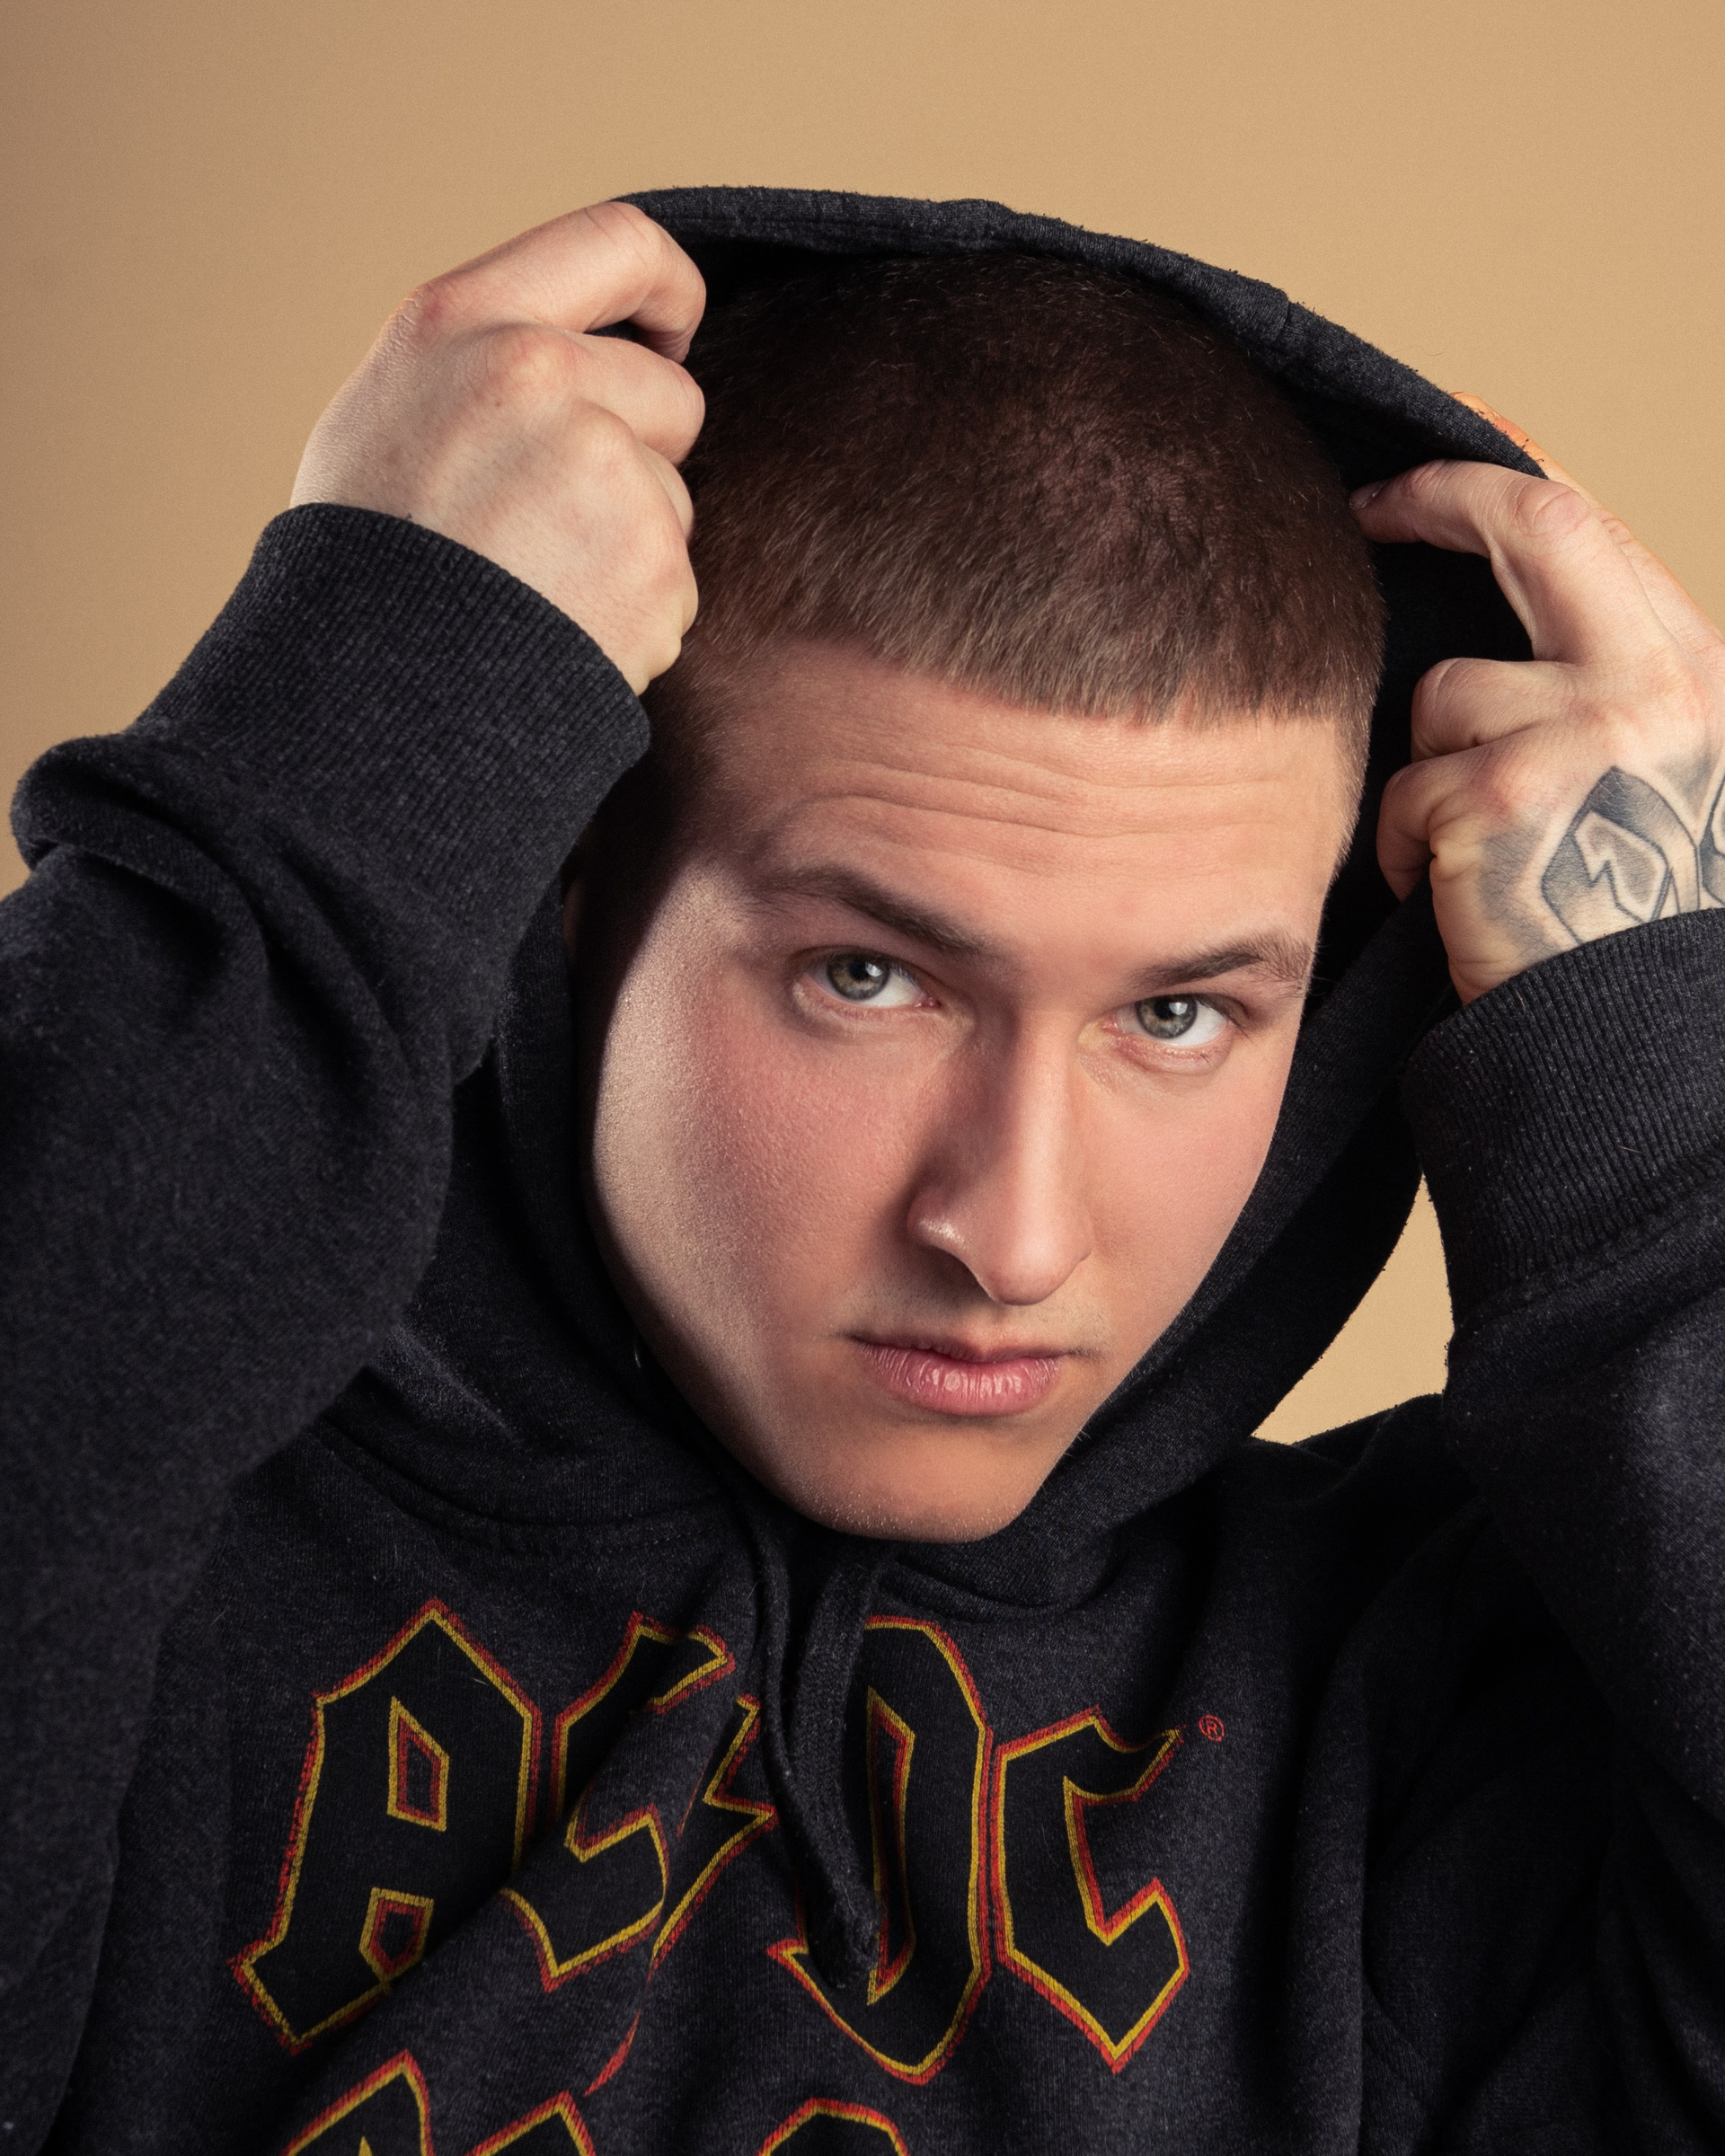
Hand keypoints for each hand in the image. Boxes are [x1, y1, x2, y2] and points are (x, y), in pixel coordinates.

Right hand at [292, 200, 704, 692]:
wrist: (356, 699)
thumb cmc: (357, 571)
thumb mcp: (386, 416)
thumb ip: (481, 364)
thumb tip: (582, 350)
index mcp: (462, 320)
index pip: (617, 242)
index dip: (668, 287)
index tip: (674, 330)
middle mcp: (536, 373)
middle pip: (669, 393)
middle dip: (642, 456)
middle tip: (552, 526)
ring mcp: (601, 466)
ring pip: (673, 498)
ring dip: (631, 548)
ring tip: (536, 592)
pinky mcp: (649, 560)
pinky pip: (677, 583)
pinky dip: (637, 620)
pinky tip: (560, 638)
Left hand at [1353, 407, 1724, 1001]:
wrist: (1642, 1043)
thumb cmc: (1630, 928)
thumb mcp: (1650, 785)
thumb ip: (1597, 689)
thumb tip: (1493, 607)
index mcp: (1698, 671)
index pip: (1595, 530)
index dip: (1501, 485)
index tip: (1428, 472)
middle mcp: (1661, 680)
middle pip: (1538, 524)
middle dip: (1438, 499)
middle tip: (1366, 507)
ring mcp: (1588, 730)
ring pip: (1440, 694)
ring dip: (1421, 769)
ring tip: (1455, 854)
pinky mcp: (1507, 795)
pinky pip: (1403, 789)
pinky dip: (1398, 845)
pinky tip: (1445, 897)